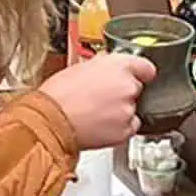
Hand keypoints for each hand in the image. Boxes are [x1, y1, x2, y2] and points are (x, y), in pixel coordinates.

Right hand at [37, 53, 156, 149]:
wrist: (49, 120)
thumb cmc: (58, 94)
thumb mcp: (80, 67)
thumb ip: (102, 66)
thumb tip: (106, 68)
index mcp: (118, 65)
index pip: (145, 67)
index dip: (139, 72)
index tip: (138, 75)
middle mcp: (127, 86)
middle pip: (135, 88)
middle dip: (122, 93)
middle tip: (101, 98)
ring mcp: (127, 109)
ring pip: (132, 109)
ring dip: (119, 111)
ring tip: (96, 113)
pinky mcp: (125, 130)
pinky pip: (129, 127)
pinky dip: (119, 128)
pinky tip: (100, 125)